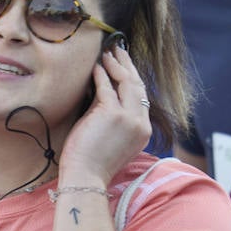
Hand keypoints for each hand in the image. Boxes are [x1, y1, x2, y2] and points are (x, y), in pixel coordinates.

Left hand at [59, 49, 151, 187]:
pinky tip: (96, 66)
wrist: (86, 178)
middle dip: (128, 66)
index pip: (142, 98)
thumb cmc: (93, 163)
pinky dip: (101, 74)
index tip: (125, 67)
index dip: (133, 79)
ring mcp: (128, 118)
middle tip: (119, 51)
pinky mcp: (112, 114)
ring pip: (127, 82)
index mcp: (143, 131)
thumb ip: (115, 117)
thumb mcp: (113, 139)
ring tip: (108, 53)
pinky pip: (107, 87)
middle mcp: (140, 123)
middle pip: (138, 86)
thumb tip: (103, 92)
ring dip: (117, 65)